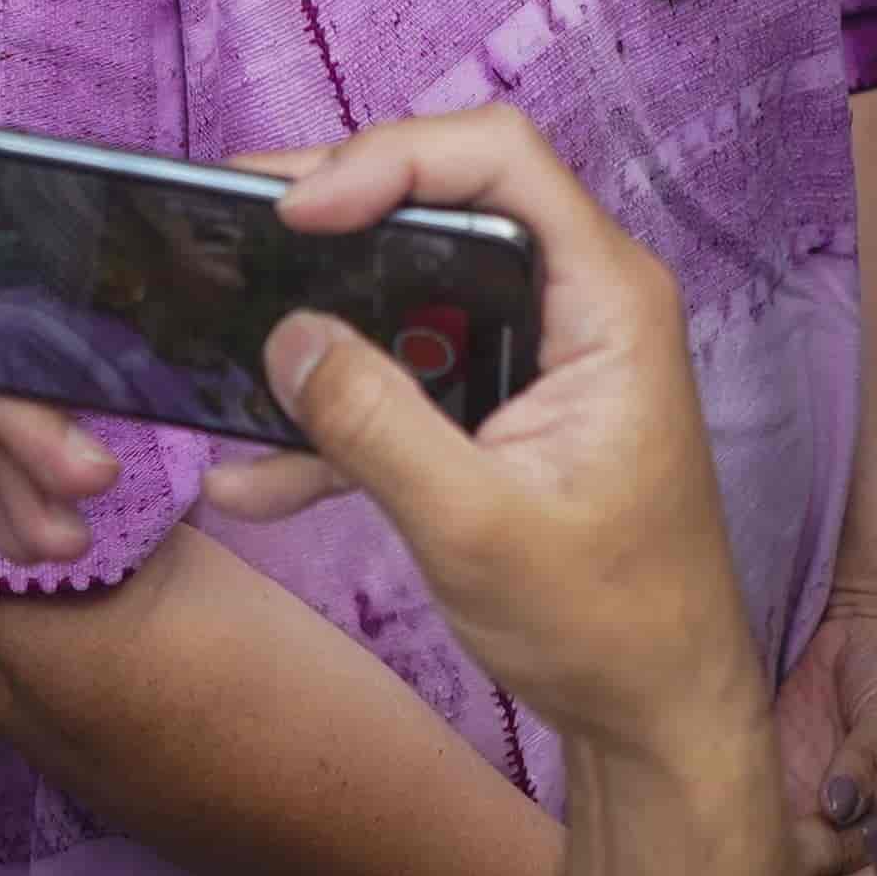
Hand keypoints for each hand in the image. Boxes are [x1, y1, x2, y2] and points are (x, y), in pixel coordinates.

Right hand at [216, 106, 768, 767]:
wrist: (654, 716)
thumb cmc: (609, 623)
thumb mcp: (475, 525)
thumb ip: (376, 425)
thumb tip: (289, 337)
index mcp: (607, 301)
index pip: (501, 161)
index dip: (392, 159)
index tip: (300, 209)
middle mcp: (577, 305)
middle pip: (447, 201)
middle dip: (336, 213)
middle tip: (236, 226)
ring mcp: (536, 357)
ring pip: (415, 289)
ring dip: (323, 317)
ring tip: (222, 319)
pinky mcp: (500, 411)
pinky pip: (408, 377)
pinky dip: (337, 416)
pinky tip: (252, 473)